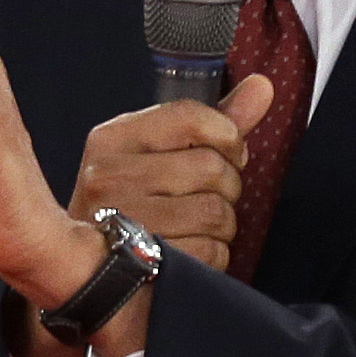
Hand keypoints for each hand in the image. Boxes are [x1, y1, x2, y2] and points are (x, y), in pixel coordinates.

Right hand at [67, 76, 276, 273]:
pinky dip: (213, 255)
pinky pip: (211, 253)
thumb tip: (263, 86)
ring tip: (196, 226)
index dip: (226, 136)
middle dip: (226, 186)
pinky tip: (191, 251)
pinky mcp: (142, 264)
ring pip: (215, 212)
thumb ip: (213, 122)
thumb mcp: (159, 154)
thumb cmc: (133, 202)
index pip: (190, 117)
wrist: (91, 270)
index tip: (227, 152)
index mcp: (111, 140)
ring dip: (221, 224)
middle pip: (210, 167)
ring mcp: (122, 222)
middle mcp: (108, 177)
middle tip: (205, 196)